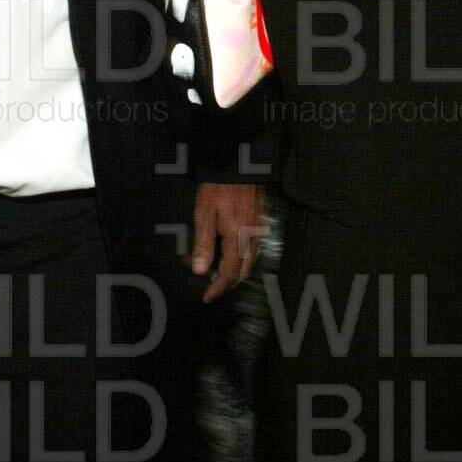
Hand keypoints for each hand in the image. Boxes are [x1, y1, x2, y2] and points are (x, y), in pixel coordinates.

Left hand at [191, 182, 264, 302]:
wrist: (237, 164)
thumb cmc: (217, 188)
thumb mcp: (204, 214)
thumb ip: (203, 244)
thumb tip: (199, 271)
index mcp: (237, 237)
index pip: (230, 273)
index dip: (218, 287)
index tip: (207, 297)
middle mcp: (252, 237)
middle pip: (244, 271)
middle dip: (229, 283)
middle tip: (213, 288)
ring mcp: (260, 230)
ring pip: (252, 261)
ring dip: (238, 271)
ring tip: (220, 273)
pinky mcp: (262, 222)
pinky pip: (255, 249)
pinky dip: (244, 258)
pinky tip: (234, 254)